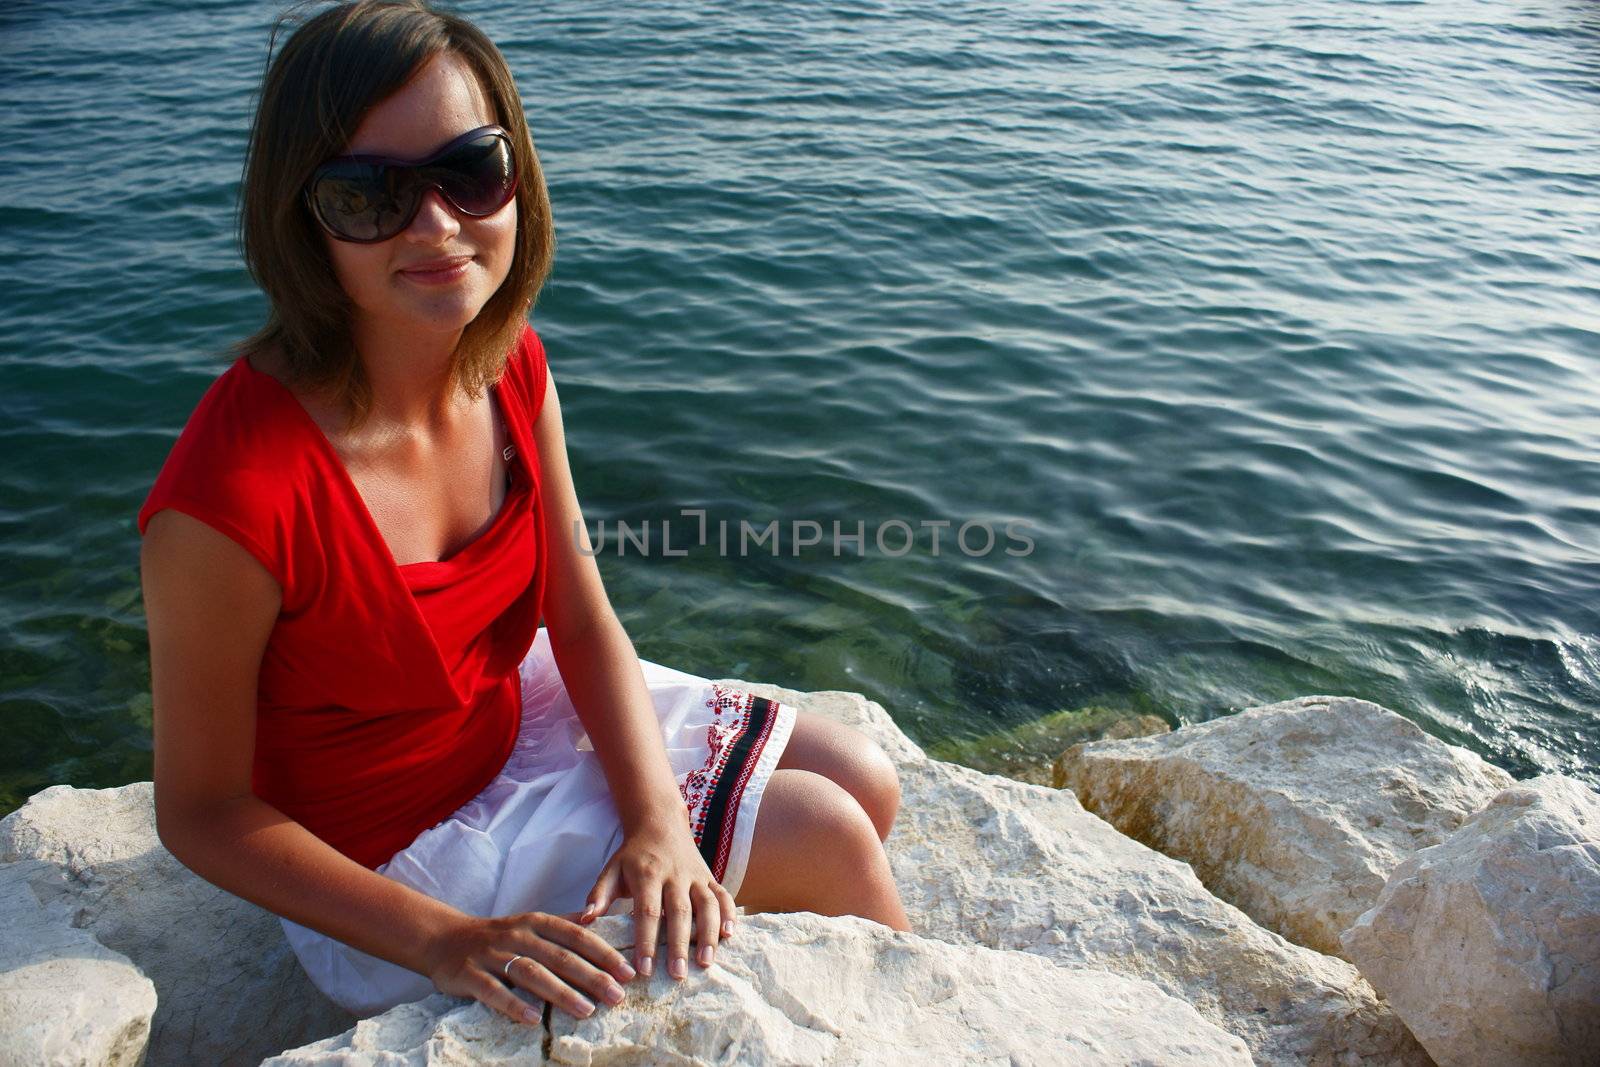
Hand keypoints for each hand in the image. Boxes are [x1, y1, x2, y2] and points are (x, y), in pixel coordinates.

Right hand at [424, 910, 636, 1023]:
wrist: (444, 939)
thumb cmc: (498, 935)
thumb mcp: (531, 923)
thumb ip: (564, 924)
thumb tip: (599, 919)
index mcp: (536, 922)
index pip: (576, 935)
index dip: (603, 953)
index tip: (627, 971)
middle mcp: (517, 935)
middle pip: (559, 956)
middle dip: (591, 976)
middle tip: (617, 996)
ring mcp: (492, 954)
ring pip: (531, 972)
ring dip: (561, 992)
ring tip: (586, 1010)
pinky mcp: (470, 974)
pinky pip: (494, 991)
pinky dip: (514, 1004)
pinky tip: (534, 1019)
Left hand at [578, 818, 737, 980]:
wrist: (660, 823)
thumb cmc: (634, 854)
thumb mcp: (612, 868)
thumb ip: (599, 894)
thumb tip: (584, 920)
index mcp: (648, 874)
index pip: (648, 911)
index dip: (647, 940)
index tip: (644, 969)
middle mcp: (675, 875)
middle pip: (679, 911)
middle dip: (679, 944)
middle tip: (677, 974)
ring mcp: (695, 875)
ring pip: (707, 904)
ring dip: (708, 933)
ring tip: (705, 962)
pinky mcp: (710, 876)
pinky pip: (723, 895)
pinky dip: (730, 913)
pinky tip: (730, 936)